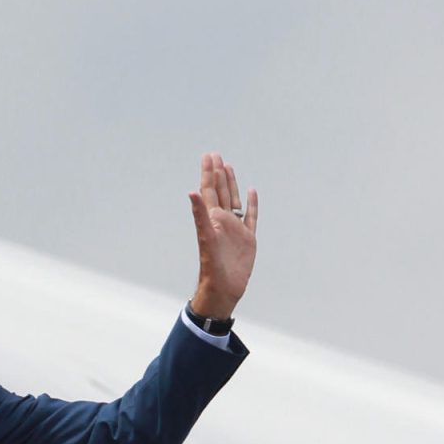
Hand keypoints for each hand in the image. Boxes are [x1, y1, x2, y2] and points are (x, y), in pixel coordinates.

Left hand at [187, 152, 256, 318]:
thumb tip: (191, 191)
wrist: (223, 288)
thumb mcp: (206, 237)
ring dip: (231, 184)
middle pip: (220, 191)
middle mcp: (222, 220)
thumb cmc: (211, 266)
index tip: (209, 156)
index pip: (208, 190)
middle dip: (217, 173)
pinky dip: (252, 204)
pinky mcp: (247, 238)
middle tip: (215, 155)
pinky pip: (251, 216)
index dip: (208, 173)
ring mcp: (235, 229)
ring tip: (228, 167)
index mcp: (211, 218)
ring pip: (234, 200)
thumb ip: (199, 214)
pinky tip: (252, 192)